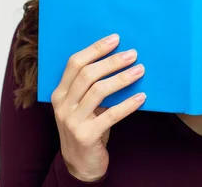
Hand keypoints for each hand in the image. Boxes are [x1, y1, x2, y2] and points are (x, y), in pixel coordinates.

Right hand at [51, 34, 145, 180]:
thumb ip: (92, 85)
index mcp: (60, 92)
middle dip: (111, 61)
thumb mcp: (82, 104)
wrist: (80, 163)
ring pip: (98, 91)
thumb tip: (121, 57)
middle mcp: (62, 105)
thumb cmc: (87, 125)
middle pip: (87, 75)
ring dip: (122, 78)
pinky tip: (142, 97)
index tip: (116, 38)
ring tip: (140, 70)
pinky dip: (128, 104)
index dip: (95, 49)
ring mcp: (72, 121)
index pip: (74, 63)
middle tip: (132, 54)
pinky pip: (110, 115)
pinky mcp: (86, 136)